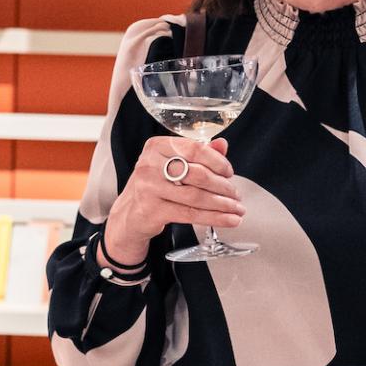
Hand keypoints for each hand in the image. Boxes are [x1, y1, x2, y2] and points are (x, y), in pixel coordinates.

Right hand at [102, 136, 242, 266]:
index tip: (229, 172)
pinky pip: (191, 214)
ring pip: (197, 196)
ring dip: (222, 204)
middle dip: (223, 186)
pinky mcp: (152, 210)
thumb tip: (222, 145)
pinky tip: (229, 220)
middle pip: (198, 174)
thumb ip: (197, 153)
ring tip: (236, 208)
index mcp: (156, 146)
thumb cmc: (154, 186)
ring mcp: (149, 188)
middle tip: (236, 194)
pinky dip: (214, 217)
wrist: (129, 214)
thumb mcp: (171, 164)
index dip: (217, 161)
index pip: (195, 148)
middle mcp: (150, 164)